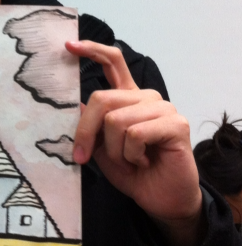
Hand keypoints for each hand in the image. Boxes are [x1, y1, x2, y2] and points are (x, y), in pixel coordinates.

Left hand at [66, 40, 203, 245]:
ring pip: (116, 120)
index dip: (92, 50)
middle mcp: (146, 98)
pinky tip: (144, 162)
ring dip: (115, 150)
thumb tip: (74, 104)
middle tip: (83, 156)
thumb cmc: (133, 173)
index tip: (69, 45)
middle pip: (102, 98)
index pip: (113, 62)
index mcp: (128, 98)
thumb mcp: (101, 149)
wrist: (161, 200)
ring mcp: (163, 108)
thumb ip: (90, 125)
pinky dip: (132, 155)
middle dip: (86, 132)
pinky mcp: (175, 124)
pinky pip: (136, 134)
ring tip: (130, 162)